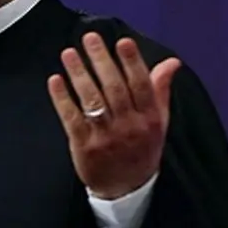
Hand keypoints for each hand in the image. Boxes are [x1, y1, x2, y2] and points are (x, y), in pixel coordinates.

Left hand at [46, 33, 181, 199]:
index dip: (132, 62)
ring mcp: (106, 137)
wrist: (127, 189)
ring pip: (92, 101)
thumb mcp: (159, 122)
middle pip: (114, 89)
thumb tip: (172, 62)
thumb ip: (161, 90)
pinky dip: (62, 99)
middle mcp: (130, 126)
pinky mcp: (84, 147)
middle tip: (89, 38)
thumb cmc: (142, 149)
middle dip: (101, 61)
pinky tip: (55, 80)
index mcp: (150, 118)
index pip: (141, 85)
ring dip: (79, 74)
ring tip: (69, 53)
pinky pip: (72, 119)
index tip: (122, 41)